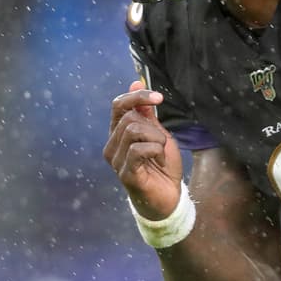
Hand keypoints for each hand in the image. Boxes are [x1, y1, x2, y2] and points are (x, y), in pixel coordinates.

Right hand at [104, 81, 184, 219]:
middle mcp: (112, 145)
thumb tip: (135, 83)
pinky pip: (139, 149)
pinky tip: (160, 162)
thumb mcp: (157, 133)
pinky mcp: (125, 173)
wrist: (169, 197)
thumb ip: (146, 113)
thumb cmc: (162, 166)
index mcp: (118, 133)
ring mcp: (116, 160)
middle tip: (162, 144)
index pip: (119, 105)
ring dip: (157, 140)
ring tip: (161, 154)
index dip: (137, 97)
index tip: (158, 97)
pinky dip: (156, 151)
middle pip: (130, 118)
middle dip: (154, 128)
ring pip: (134, 131)